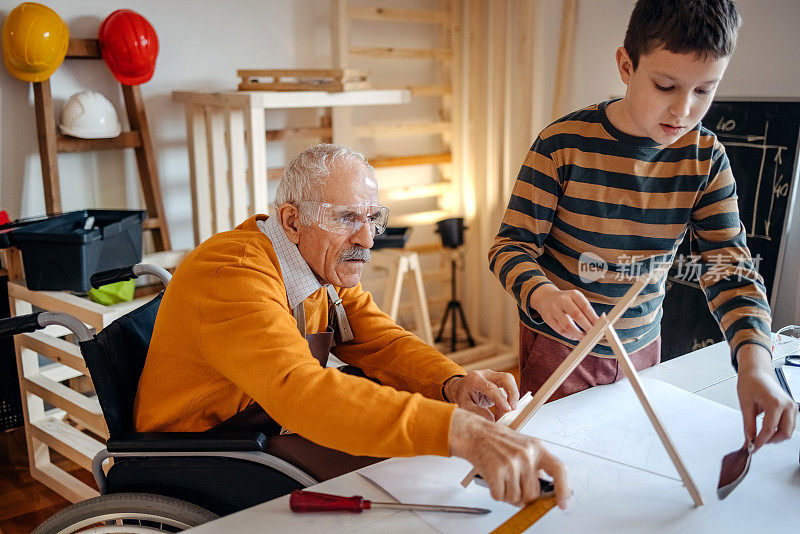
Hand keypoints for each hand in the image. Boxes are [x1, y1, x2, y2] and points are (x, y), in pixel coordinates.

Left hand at [443, 370, 519, 420]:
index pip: (492, 388)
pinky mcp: (498, 382)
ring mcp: (494, 377)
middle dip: (513, 393)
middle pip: (506, 378)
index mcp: (475, 379)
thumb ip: (476, 411)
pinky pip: (508, 390)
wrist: (459, 389)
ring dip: (512, 398)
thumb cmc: (461, 396)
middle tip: (513, 409)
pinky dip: (508, 401)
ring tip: (506, 414)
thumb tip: (492, 420)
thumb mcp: (464, 405)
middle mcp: (486, 374)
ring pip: (510, 383)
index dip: (501, 399)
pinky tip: (503, 412)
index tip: (508, 410)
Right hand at [449, 408, 569, 507]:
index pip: (559, 470)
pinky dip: (496, 493)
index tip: (563, 503)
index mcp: (536, 448)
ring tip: (502, 479)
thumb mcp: (523, 446)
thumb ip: (535, 466)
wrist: (475, 433)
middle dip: (523, 496)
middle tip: (514, 486)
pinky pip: (500, 496)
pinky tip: (493, 480)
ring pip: (516, 498)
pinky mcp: (497, 471)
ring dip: (508, 495)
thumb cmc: (498, 441)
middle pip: (533, 493)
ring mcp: (511, 464)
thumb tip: (543, 493)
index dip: (563, 490)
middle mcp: (526, 455)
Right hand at [530, 284, 598, 339]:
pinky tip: (574, 336)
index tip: (600, 327)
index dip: (593, 318)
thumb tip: (597, 323)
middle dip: (587, 327)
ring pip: (567, 325)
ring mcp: (554, 309)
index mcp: (573, 294)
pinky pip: (560, 330)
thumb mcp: (576, 299)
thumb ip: (586, 310)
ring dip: (578, 334)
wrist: (546, 298)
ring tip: (584, 338)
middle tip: (593, 335)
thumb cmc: (565, 300)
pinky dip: (569, 335)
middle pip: (577, 315)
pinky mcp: (548, 318)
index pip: (585, 307)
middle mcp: (563, 300)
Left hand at [736, 344, 796, 450]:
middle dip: (770, 440)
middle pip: (784, 434)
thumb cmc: (750, 382)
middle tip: (756, 442)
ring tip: (760, 434)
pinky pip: (788, 425)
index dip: (759, 441)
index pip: (768, 430)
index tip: (752, 447)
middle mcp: (788, 405)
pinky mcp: (792, 408)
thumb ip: (748, 424)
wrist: (757, 372)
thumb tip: (749, 439)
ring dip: (775, 436)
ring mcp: (792, 406)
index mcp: (775, 403)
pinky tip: (767, 428)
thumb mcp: (745, 404)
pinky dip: (778, 430)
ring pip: (788, 431)